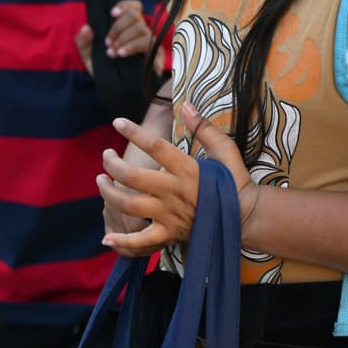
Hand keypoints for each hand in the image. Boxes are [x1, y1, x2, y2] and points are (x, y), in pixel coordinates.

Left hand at [75, 0, 154, 76]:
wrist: (117, 91)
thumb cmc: (105, 70)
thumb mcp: (89, 56)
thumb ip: (83, 41)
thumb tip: (87, 27)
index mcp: (128, 28)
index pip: (134, 7)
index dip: (125, 5)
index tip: (112, 13)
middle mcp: (141, 32)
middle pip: (135, 15)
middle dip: (118, 27)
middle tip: (107, 42)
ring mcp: (150, 43)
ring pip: (141, 29)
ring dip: (123, 38)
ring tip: (112, 52)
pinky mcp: (157, 55)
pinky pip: (147, 44)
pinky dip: (131, 46)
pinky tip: (121, 54)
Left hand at [100, 102, 254, 257]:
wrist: (246, 216)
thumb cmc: (235, 181)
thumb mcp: (225, 149)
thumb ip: (204, 128)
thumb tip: (187, 106)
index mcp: (187, 169)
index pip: (155, 146)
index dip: (134, 132)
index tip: (118, 122)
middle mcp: (174, 191)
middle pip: (132, 177)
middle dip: (112, 164)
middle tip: (106, 156)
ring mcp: (170, 214)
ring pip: (129, 205)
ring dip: (109, 193)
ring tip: (101, 182)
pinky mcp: (169, 233)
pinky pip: (141, 241)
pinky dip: (122, 242)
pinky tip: (106, 238)